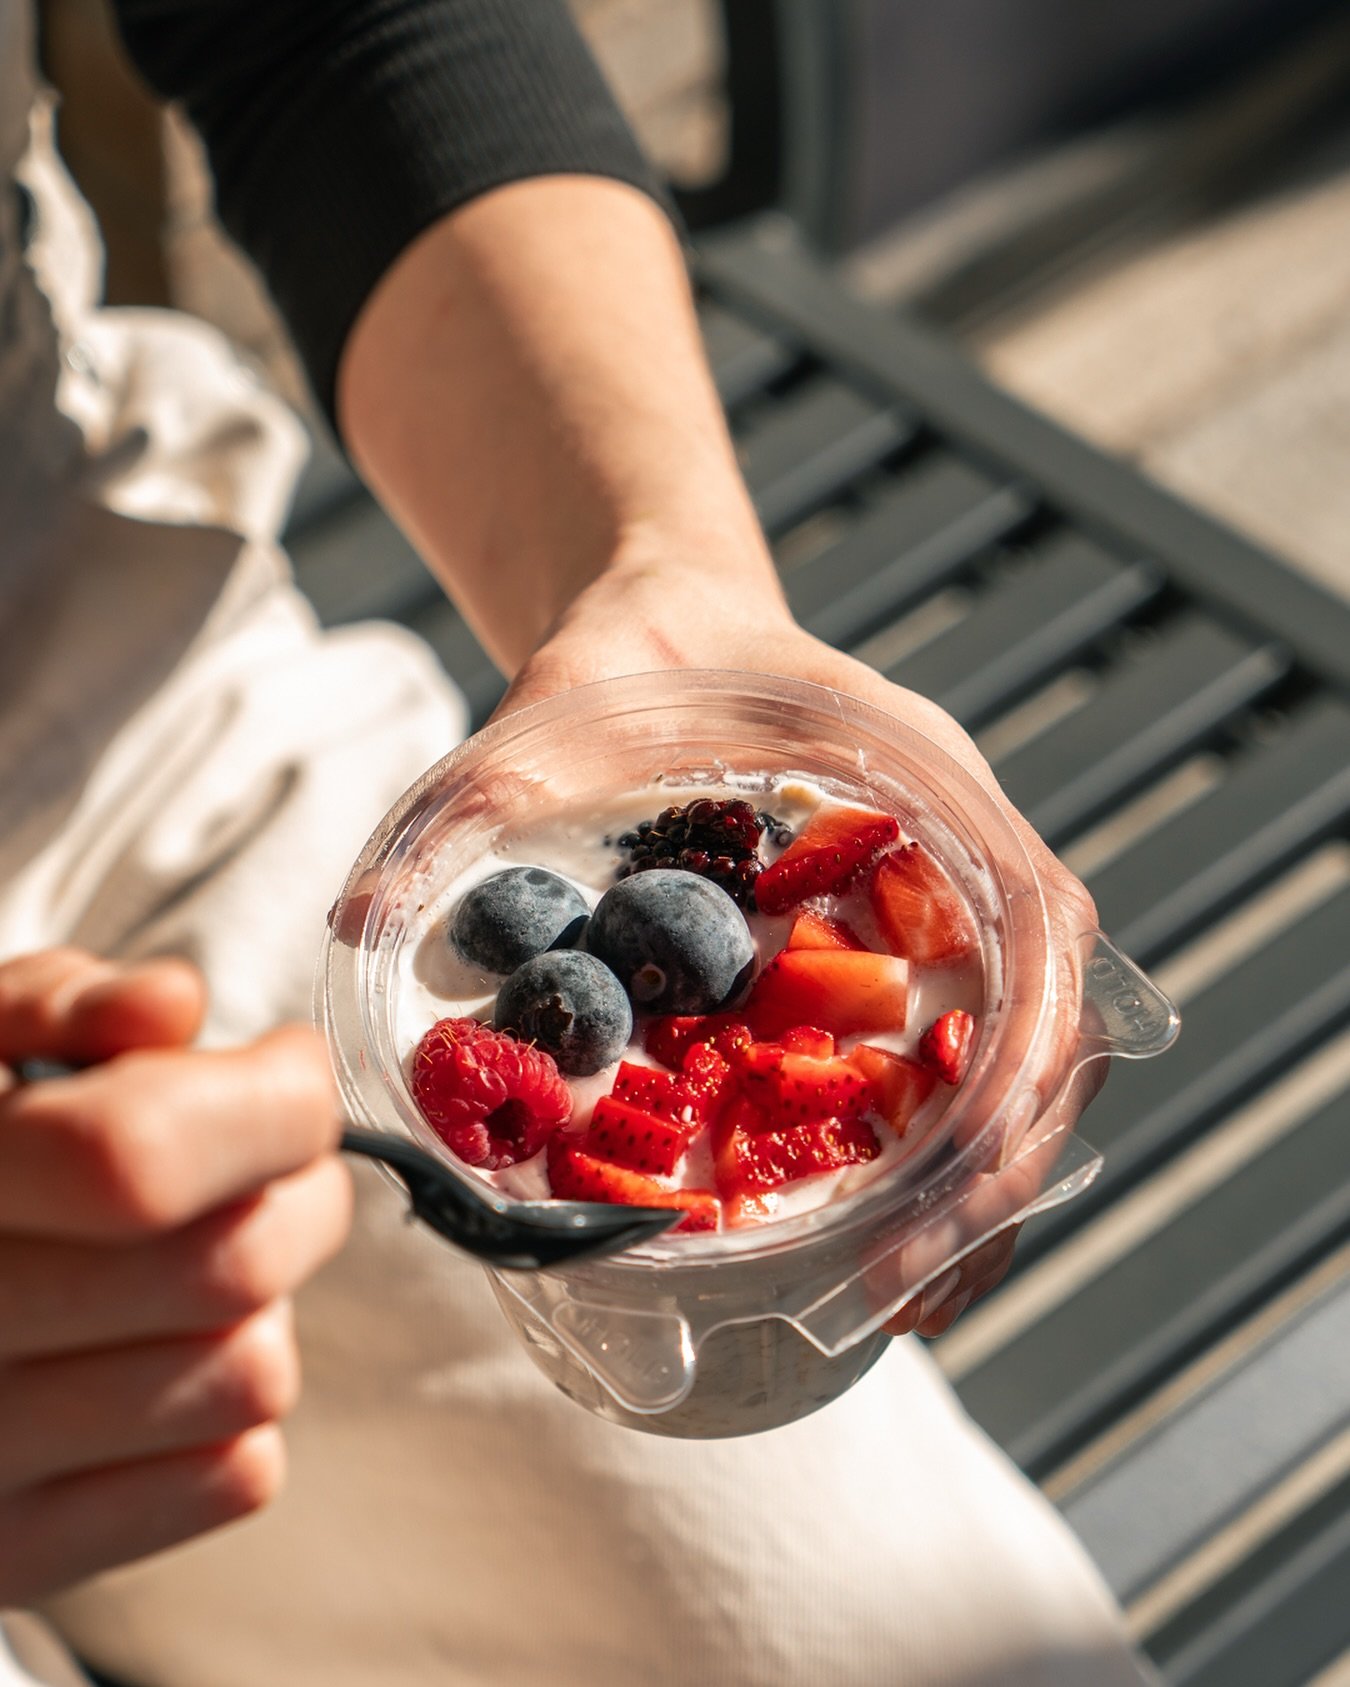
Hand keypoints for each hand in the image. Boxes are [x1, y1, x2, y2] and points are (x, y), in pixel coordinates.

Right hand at [0, 948, 350, 1603]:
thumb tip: (170, 1005)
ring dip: (263, 1304)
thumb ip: (55, 1006)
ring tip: (194, 1262)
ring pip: (254, 1374)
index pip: (137, 1159)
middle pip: (233, 1266)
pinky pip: (235, 1475)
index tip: (289, 1071)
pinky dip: (235, 1407)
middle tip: (267, 1163)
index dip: (266, 1101)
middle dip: (298, 1191)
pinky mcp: (20, 1557)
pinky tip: (164, 1354)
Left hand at [498, 552, 1103, 1336]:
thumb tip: (362, 922)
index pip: (1038, 920)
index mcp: (926, 780)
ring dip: (976, 1188)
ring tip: (904, 1300)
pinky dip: (921, 1158)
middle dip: (999, 1165)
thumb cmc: (646, 641)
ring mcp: (933, 914)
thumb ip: (495, 785)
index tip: (972, 1159)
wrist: (672, 620)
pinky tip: (866, 1241)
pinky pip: (936, 1066)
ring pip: (1008, 1064)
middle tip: (914, 1287)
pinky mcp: (884, 960)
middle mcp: (955, 857)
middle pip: (1042, 1025)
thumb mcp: (574, 689)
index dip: (1027, 1050)